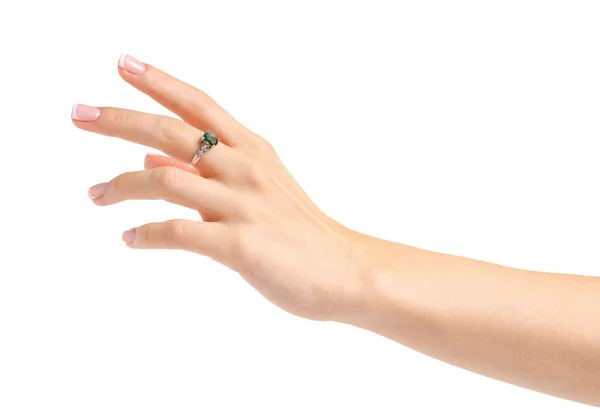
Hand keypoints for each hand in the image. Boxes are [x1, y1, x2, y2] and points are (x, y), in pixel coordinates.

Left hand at [72, 55, 367, 321]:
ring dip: (121, 185)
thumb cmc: (301, 230)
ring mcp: (243, 204)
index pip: (198, 104)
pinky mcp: (240, 245)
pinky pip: (179, 232)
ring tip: (96, 195)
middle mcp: (245, 168)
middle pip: (172, 131)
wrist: (346, 270)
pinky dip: (147, 234)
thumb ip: (207, 171)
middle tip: (78, 114)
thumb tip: (152, 157)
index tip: (123, 64)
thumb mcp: (260, 187)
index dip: (159, 81)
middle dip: (119, 119)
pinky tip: (130, 239)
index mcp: (252, 150)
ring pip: (166, 180)